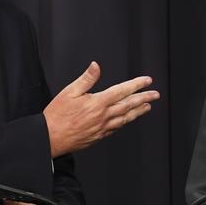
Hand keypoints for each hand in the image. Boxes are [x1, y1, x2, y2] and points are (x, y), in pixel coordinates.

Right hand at [43, 61, 159, 156]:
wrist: (50, 138)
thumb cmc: (57, 115)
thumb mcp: (69, 92)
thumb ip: (86, 79)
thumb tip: (96, 66)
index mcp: (98, 103)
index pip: (122, 91)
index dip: (136, 84)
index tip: (147, 81)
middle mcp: (103, 116)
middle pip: (129, 105)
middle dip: (144, 98)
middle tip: (156, 94)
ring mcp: (102, 127)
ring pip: (126, 118)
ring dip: (138, 111)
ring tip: (148, 106)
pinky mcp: (99, 136)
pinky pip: (117, 127)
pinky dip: (126, 121)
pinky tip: (128, 119)